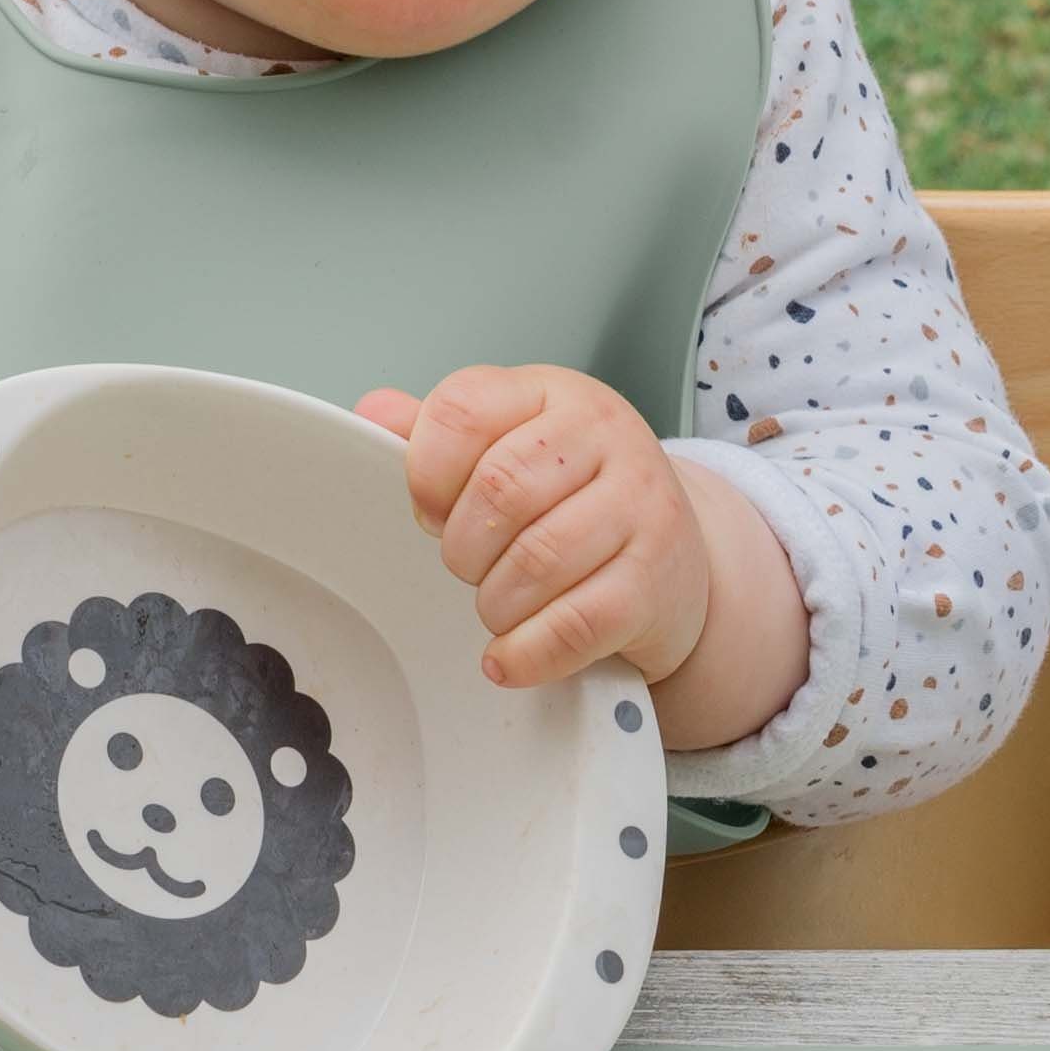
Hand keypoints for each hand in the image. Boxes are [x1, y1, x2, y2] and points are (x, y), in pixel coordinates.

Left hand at [356, 364, 713, 694]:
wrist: (675, 560)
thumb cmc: (580, 499)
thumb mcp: (514, 444)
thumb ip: (442, 433)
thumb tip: (374, 413)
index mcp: (554, 395)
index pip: (463, 410)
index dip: (426, 471)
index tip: (431, 510)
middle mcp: (606, 437)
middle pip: (498, 489)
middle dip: (463, 547)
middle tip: (472, 566)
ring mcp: (641, 507)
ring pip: (536, 560)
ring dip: (495, 603)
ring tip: (499, 606)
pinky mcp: (654, 581)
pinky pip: (574, 624)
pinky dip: (527, 652)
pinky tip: (510, 656)